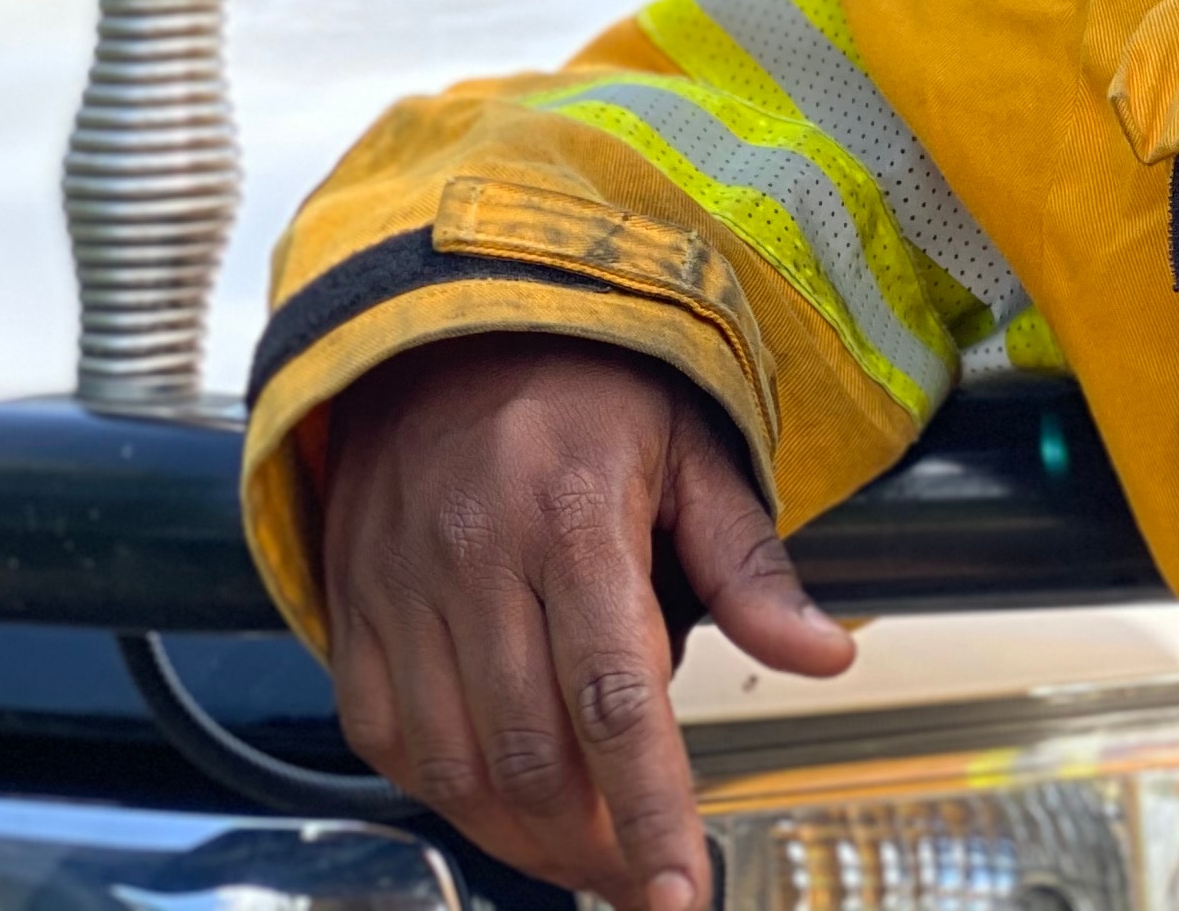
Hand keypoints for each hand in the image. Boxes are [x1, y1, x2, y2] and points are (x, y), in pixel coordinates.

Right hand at [316, 335, 853, 908]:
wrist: (448, 325)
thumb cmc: (589, 386)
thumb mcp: (695, 447)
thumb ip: (753, 565)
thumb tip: (826, 655)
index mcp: (575, 516)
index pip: (614, 700)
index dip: (649, 811)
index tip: (679, 890)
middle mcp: (475, 558)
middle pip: (532, 754)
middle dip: (594, 845)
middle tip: (644, 882)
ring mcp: (400, 586)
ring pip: (453, 764)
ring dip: (522, 838)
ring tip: (588, 856)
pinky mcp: (351, 607)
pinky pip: (384, 737)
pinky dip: (444, 791)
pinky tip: (500, 802)